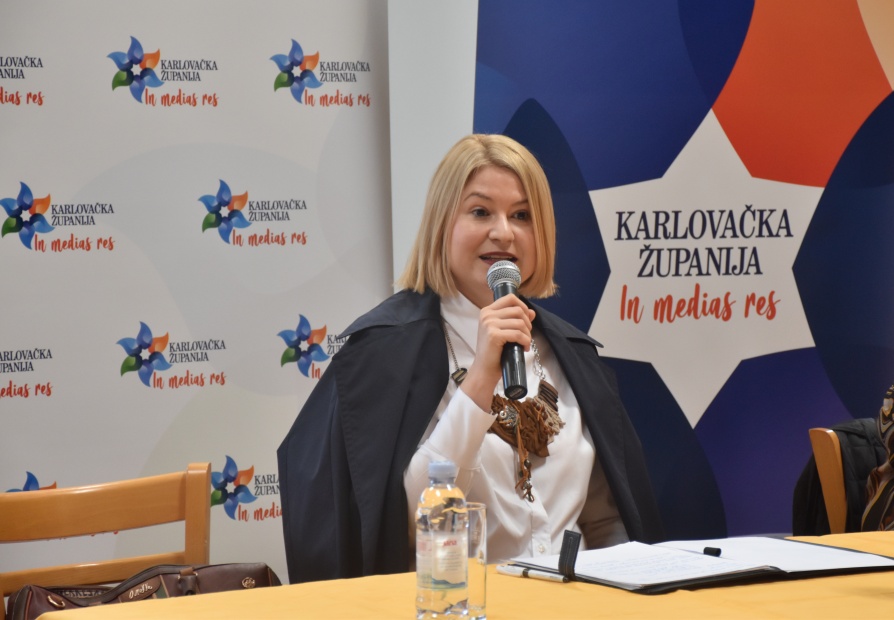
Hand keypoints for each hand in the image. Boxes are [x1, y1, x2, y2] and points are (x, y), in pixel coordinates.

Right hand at [460, 294, 535, 410]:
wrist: (484, 369)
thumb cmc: (494, 352)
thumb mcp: (505, 331)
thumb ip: (516, 319)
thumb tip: (532, 312)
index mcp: (487, 311)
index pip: (510, 298)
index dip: (523, 307)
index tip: (526, 320)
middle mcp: (487, 315)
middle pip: (518, 310)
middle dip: (527, 324)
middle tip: (526, 336)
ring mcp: (489, 324)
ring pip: (520, 322)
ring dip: (527, 334)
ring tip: (525, 343)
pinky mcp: (493, 335)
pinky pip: (518, 334)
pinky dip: (525, 341)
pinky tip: (524, 348)